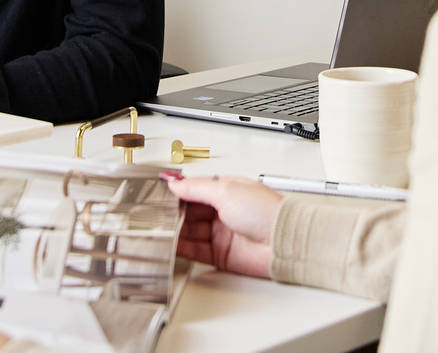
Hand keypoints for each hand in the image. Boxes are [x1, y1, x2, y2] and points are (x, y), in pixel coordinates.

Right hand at [162, 174, 281, 277]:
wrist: (282, 242)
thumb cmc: (266, 212)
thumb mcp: (226, 190)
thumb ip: (197, 188)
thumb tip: (176, 183)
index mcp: (228, 190)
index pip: (196, 189)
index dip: (179, 191)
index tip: (161, 192)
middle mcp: (225, 211)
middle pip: (191, 211)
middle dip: (174, 211)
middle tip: (155, 211)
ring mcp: (222, 233)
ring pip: (191, 231)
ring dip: (175, 230)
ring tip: (159, 228)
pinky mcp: (221, 254)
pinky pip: (195, 249)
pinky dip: (181, 247)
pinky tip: (171, 243)